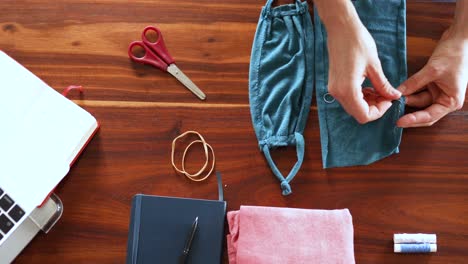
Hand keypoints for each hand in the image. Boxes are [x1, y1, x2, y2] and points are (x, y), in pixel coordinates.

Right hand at [316, 0, 400, 123]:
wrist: (341, 28)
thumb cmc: (357, 42)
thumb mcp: (374, 65)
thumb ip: (383, 85)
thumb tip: (393, 96)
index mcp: (347, 89)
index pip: (364, 115)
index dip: (379, 112)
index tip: (389, 100)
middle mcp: (337, 92)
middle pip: (357, 113)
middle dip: (374, 108)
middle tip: (386, 96)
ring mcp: (334, 89)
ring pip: (353, 107)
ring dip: (367, 103)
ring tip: (379, 90)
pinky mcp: (334, 84)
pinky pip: (348, 98)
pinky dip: (360, 97)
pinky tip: (369, 86)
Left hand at [397, 28, 467, 127]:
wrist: (460, 38)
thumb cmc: (454, 54)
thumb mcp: (432, 70)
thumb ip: (414, 83)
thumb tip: (398, 94)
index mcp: (451, 101)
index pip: (430, 116)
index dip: (414, 120)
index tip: (399, 122)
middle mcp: (445, 99)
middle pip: (424, 112)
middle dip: (409, 113)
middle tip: (392, 115)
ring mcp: (438, 92)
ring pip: (418, 101)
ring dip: (406, 101)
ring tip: (392, 102)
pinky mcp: (432, 84)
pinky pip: (418, 91)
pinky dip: (409, 92)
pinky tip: (397, 93)